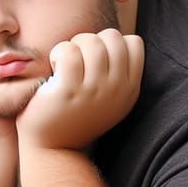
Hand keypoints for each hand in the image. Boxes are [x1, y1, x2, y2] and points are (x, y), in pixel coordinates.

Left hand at [16, 29, 143, 149]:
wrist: (54, 149)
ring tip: (64, 64)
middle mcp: (117, 90)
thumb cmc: (76, 116)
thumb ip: (117, 72)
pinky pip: (68, 51)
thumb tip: (115, 38)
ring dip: (72, 45)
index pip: (134, 42)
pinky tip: (54, 67)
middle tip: (76, 61)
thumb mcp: (108, 99)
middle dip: (90, 40)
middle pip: (112, 37)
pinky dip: (58, 52)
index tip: (95, 60)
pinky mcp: (69, 91)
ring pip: (90, 41)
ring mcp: (94, 91)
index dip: (111, 43)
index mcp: (130, 89)